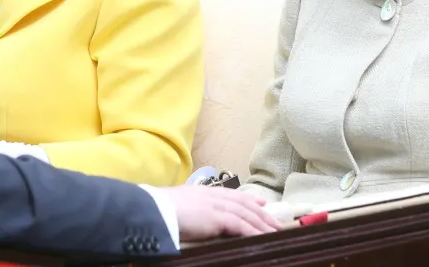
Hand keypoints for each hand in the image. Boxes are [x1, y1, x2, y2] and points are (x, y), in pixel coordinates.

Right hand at [163, 185, 280, 239]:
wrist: (153, 210)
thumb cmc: (160, 209)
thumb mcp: (180, 205)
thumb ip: (193, 208)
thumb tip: (196, 215)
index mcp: (204, 192)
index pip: (232, 194)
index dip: (248, 198)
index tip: (261, 201)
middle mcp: (213, 195)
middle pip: (244, 203)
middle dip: (261, 213)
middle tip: (275, 221)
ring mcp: (216, 205)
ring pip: (246, 214)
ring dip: (262, 224)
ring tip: (274, 232)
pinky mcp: (216, 217)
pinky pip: (240, 225)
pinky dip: (253, 231)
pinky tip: (262, 237)